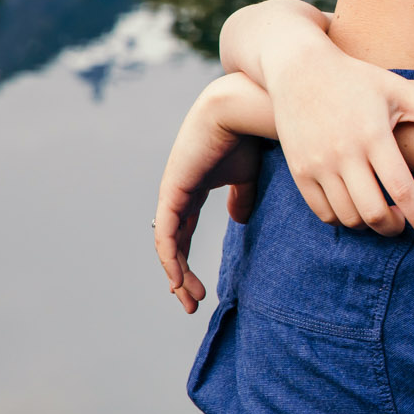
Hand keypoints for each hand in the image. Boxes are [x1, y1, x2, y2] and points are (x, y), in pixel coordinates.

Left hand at [155, 79, 264, 313]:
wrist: (239, 109)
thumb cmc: (248, 136)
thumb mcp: (248, 176)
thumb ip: (242, 198)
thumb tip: (239, 220)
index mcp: (193, 188)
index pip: (182, 232)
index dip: (188, 261)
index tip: (202, 289)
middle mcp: (178, 193)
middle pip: (172, 243)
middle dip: (181, 276)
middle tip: (191, 304)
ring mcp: (172, 192)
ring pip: (167, 244)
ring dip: (176, 274)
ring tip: (188, 299)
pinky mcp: (173, 191)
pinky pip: (166, 233)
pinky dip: (170, 258)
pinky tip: (177, 278)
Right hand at [271, 42, 413, 243]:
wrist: (299, 69)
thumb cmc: (356, 79)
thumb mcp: (398, 89)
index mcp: (374, 136)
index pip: (402, 190)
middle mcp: (344, 154)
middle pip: (374, 213)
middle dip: (395, 228)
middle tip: (403, 222)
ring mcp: (317, 164)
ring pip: (349, 218)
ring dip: (369, 225)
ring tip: (381, 213)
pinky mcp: (298, 171)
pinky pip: (323, 213)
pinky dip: (343, 219)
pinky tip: (355, 208)